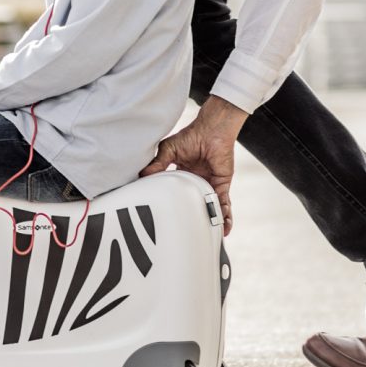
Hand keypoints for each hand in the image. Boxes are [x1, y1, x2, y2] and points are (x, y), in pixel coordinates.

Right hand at [141, 99, 245, 230]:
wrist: (211, 129)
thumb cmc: (191, 135)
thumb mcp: (168, 150)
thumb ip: (157, 164)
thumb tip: (141, 176)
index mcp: (183, 175)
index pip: (178, 193)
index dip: (173, 204)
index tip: (166, 218)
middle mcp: (197, 181)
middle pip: (196, 204)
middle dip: (195, 218)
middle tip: (189, 236)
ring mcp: (210, 184)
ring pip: (211, 207)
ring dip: (212, 221)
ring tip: (211, 237)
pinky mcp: (222, 184)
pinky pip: (224, 202)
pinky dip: (224, 214)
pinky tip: (224, 227)